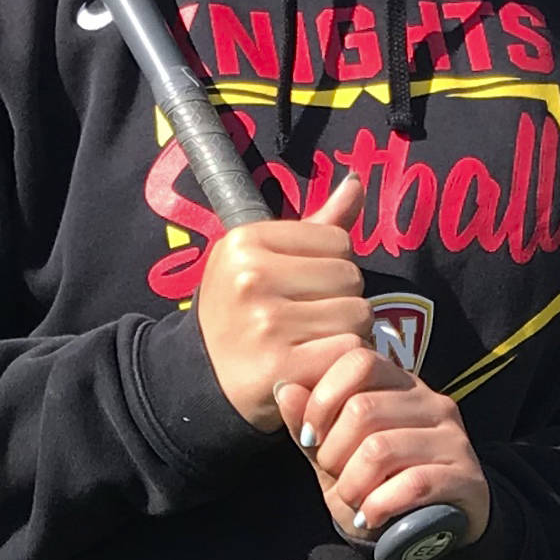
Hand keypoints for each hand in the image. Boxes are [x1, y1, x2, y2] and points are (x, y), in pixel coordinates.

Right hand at [195, 176, 369, 430]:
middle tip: (311, 318)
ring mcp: (265, 323)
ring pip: (357, 315)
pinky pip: (349, 351)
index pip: (339, 240)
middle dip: (342, 299)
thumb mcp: (264, 258)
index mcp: (246, 240)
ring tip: (315, 340)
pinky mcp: (281, 367)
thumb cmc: (242, 310)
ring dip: (348, 332)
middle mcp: (252, 276)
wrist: (202, 378)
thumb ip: (317, 224)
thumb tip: (357, 181)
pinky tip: (317, 364)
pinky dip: (341, 361)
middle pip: (351, 278)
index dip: (332, 265)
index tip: (302, 286)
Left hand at [273, 347, 490, 547]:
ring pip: (381, 449)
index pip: (358, 360)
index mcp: (398, 383)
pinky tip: (372, 516)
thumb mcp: (336, 457)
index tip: (310, 436)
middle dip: (333, 451)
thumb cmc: (379, 486)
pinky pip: (412, 484)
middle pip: (362, 409)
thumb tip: (284, 387)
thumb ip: (311, 425)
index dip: (323, 398)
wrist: (435, 532)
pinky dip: (379, 505)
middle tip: (333, 476)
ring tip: (353, 500)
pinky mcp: (467, 475)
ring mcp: (452, 437)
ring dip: (353, 484)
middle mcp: (430, 400)